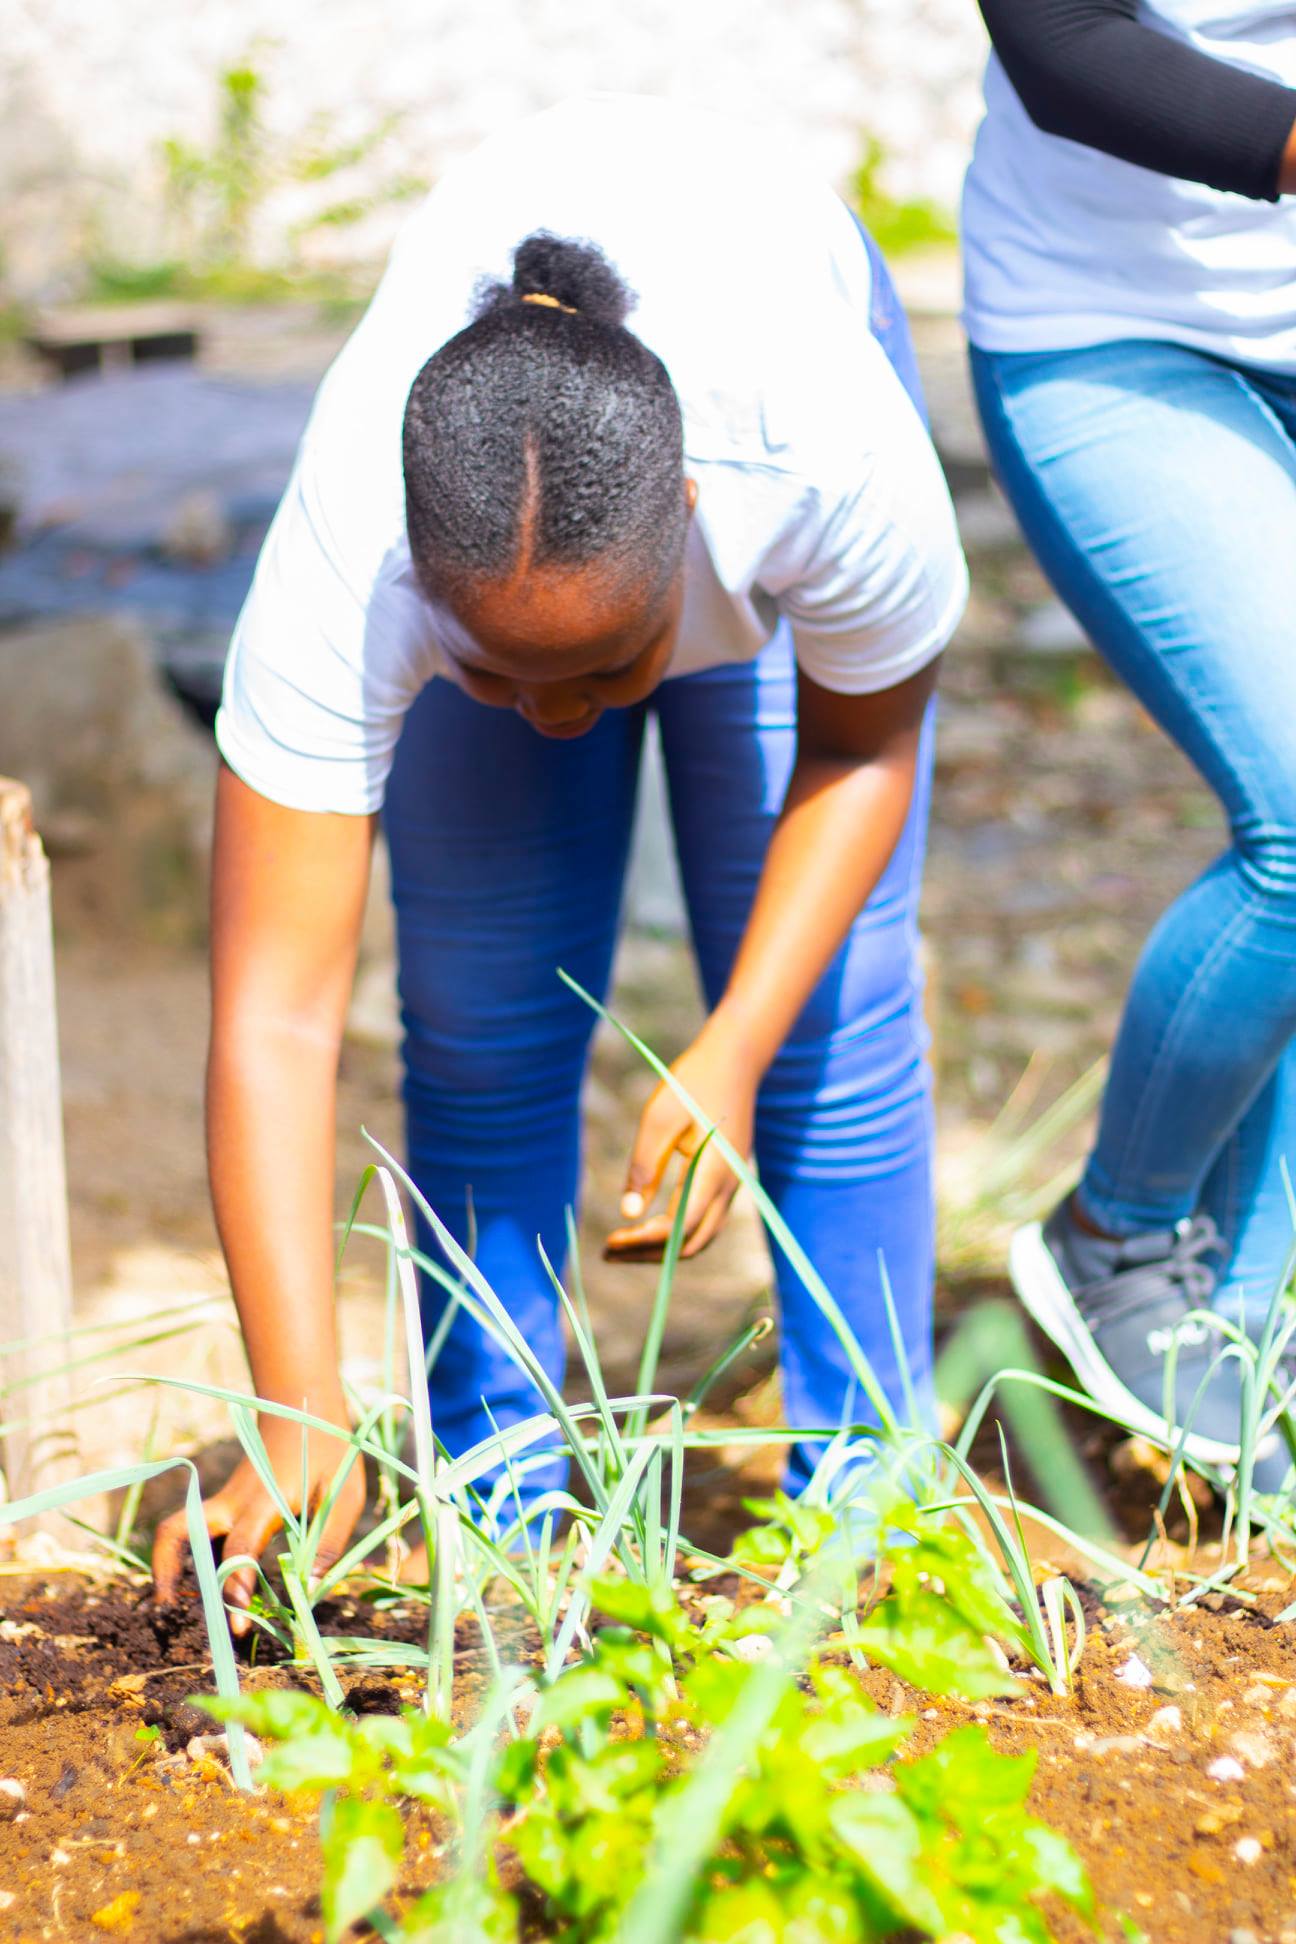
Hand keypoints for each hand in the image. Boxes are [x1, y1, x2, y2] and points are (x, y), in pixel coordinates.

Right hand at [152, 1406, 364, 1635]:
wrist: (303, 1408)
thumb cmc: (329, 1451)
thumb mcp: (345, 1495)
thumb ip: (329, 1542)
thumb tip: (312, 1589)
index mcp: (265, 1500)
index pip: (242, 1546)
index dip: (237, 1584)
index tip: (237, 1620)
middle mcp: (234, 1503)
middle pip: (185, 1534)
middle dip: (176, 1576)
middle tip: (187, 1619)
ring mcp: (224, 1502)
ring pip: (181, 1532)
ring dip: (170, 1566)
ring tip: (173, 1606)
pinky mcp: (225, 1505)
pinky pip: (199, 1535)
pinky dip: (191, 1559)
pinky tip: (204, 1588)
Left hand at [605, 1015, 757, 1261]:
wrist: (735, 1060)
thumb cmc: (692, 1084)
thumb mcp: (659, 1119)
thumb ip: (644, 1166)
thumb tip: (627, 1214)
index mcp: (714, 1172)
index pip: (678, 1228)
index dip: (642, 1241)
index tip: (609, 1241)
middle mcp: (729, 1187)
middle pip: (691, 1244)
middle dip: (649, 1255)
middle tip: (607, 1253)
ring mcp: (733, 1185)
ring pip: (700, 1237)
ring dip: (662, 1249)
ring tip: (622, 1246)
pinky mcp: (728, 1179)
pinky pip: (704, 1222)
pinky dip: (676, 1234)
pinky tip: (648, 1226)